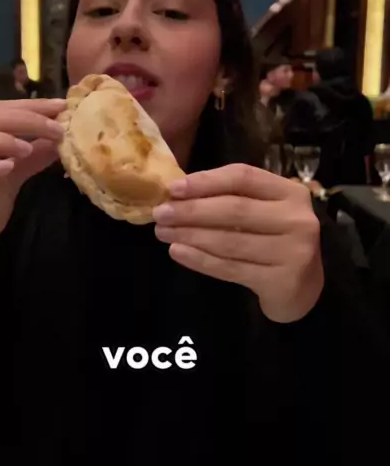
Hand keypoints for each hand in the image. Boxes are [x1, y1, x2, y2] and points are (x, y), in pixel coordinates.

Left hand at [153, 164, 323, 322]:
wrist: (304, 287)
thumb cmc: (275, 240)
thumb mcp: (264, 211)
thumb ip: (232, 198)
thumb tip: (178, 192)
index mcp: (291, 192)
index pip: (244, 177)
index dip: (206, 181)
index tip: (173, 188)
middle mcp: (297, 219)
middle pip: (235, 209)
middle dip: (191, 210)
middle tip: (160, 213)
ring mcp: (292, 252)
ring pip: (229, 241)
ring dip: (190, 235)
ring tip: (162, 232)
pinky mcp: (280, 281)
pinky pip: (230, 268)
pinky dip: (200, 259)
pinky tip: (178, 252)